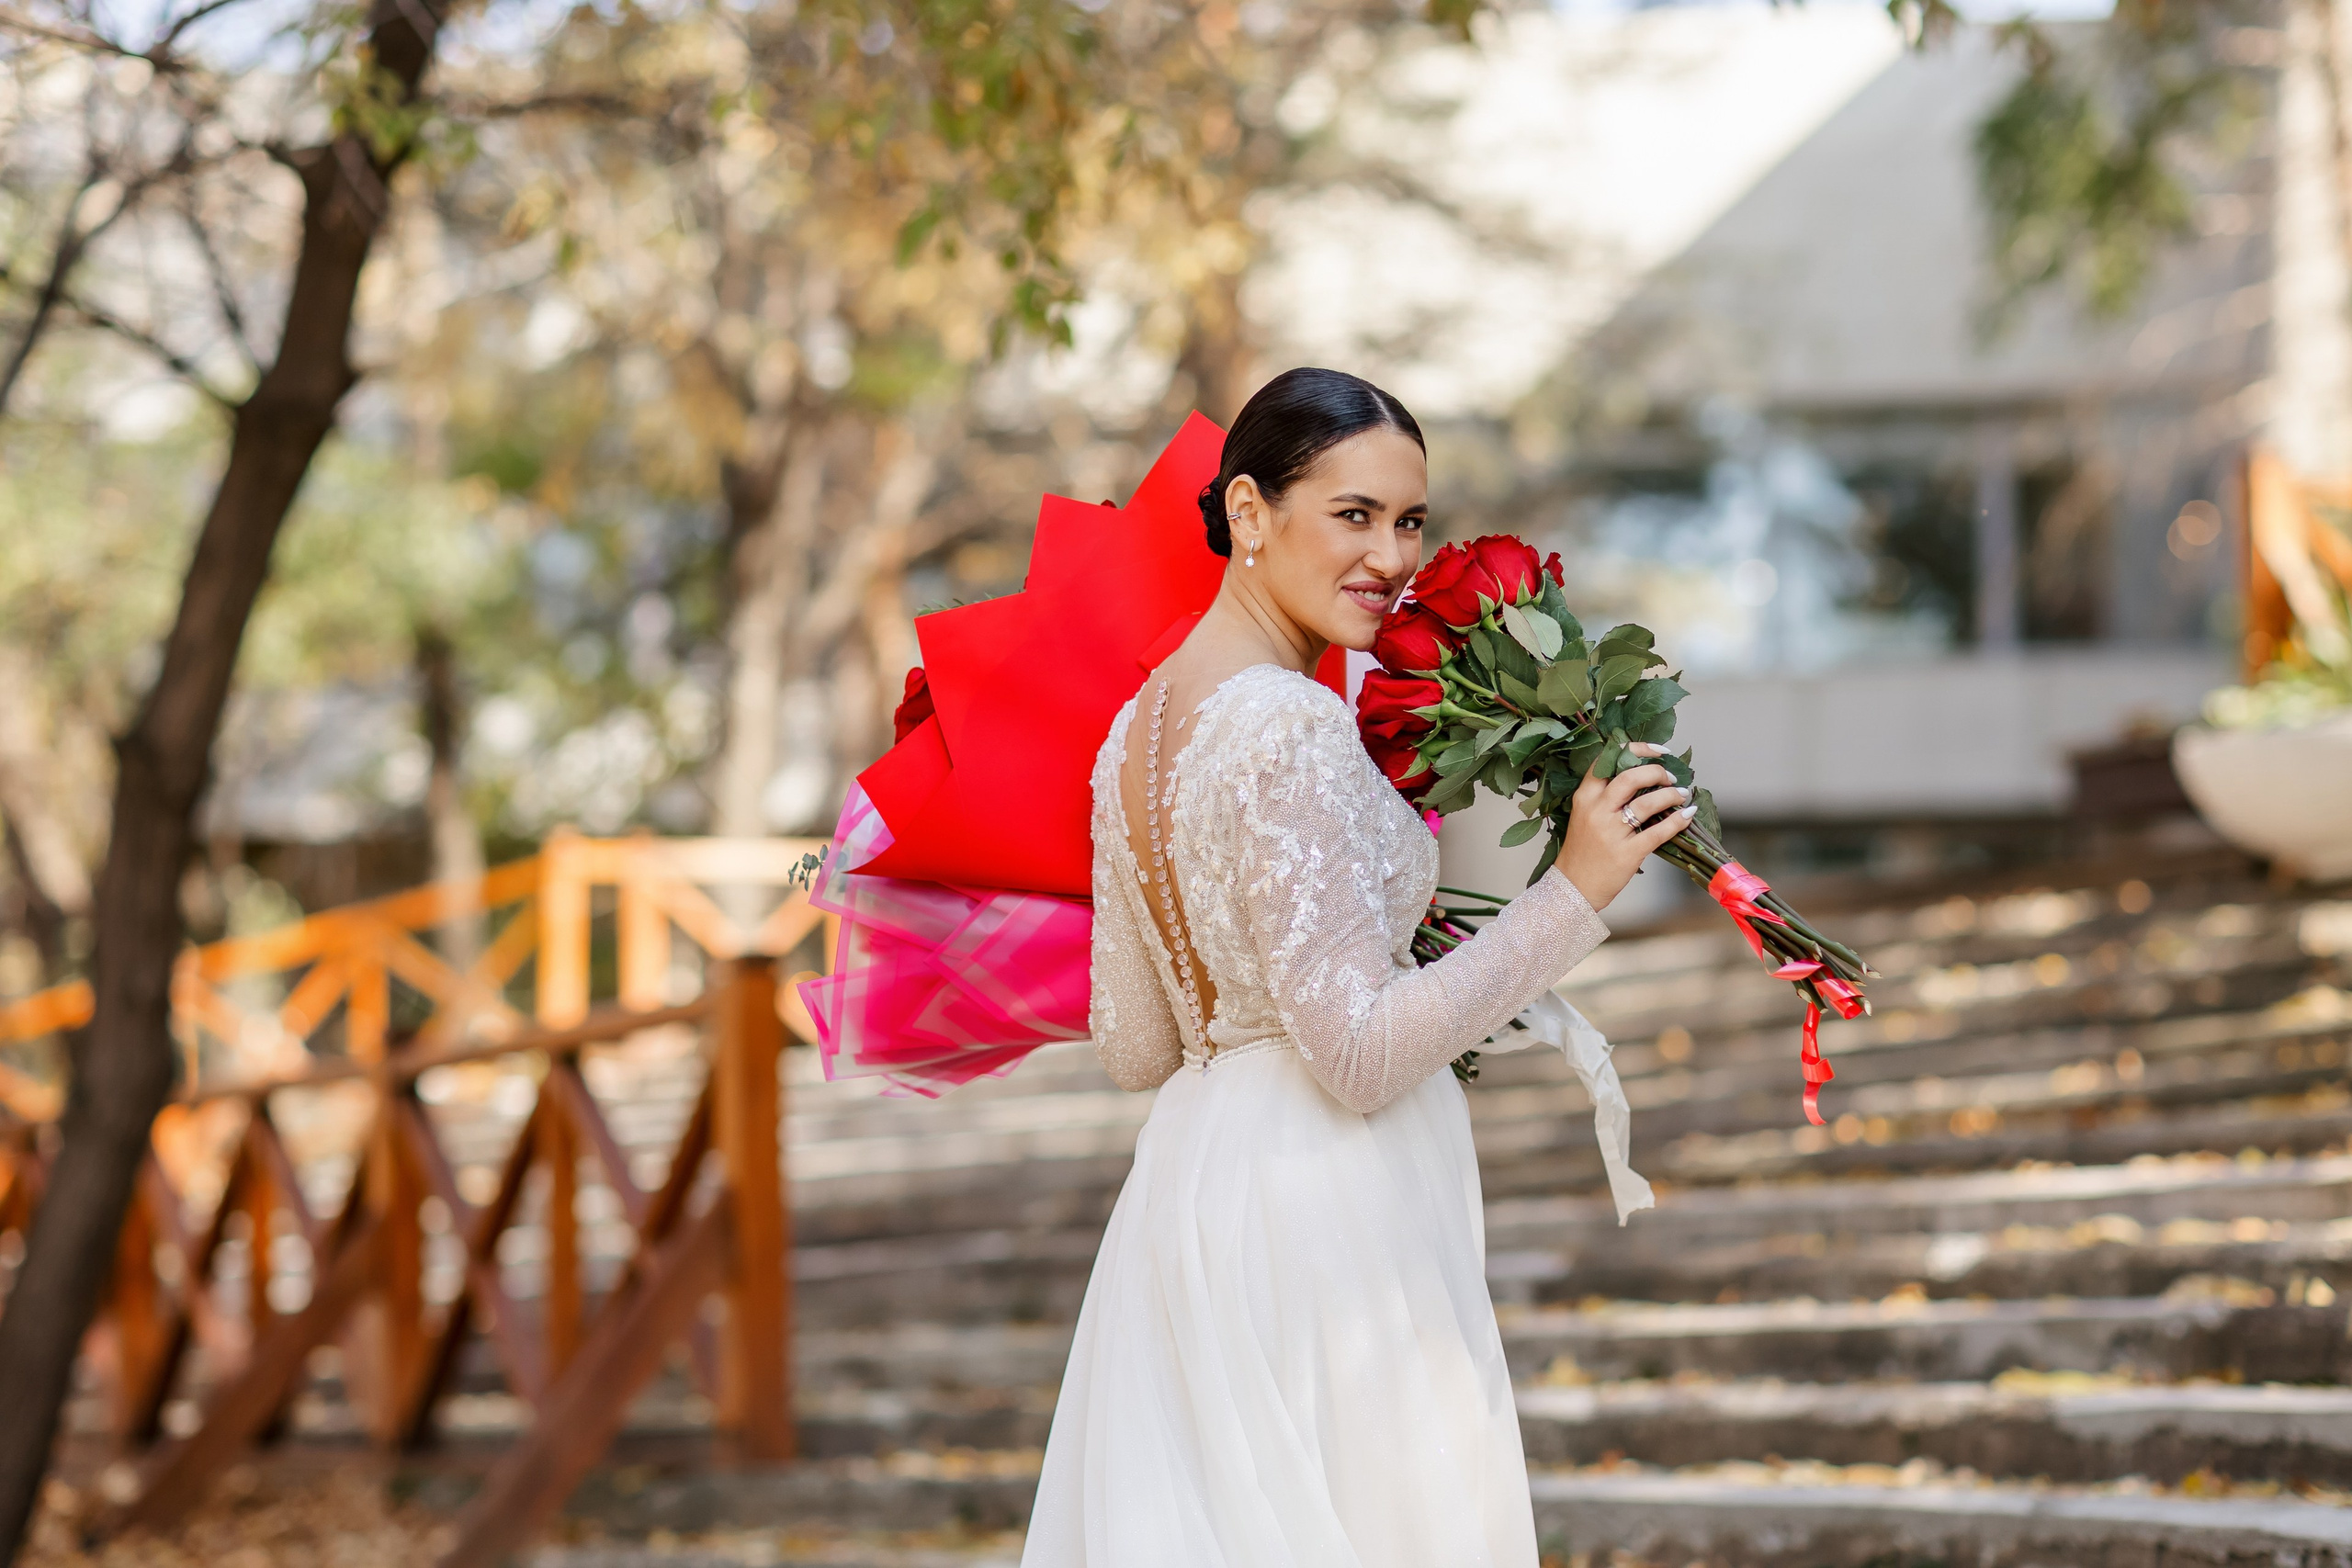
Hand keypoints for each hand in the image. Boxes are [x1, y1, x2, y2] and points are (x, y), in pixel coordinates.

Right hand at [1551, 743, 1693, 912]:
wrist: (1573, 887)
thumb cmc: (1582, 851)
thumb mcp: (1585, 816)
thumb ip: (1606, 797)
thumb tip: (1643, 778)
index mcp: (1585, 797)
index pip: (1608, 761)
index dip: (1637, 749)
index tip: (1658, 750)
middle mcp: (1597, 811)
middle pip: (1631, 777)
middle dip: (1656, 772)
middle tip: (1670, 777)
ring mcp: (1611, 832)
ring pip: (1647, 803)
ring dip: (1671, 795)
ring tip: (1681, 794)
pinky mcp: (1627, 853)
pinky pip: (1658, 832)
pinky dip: (1677, 821)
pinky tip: (1687, 815)